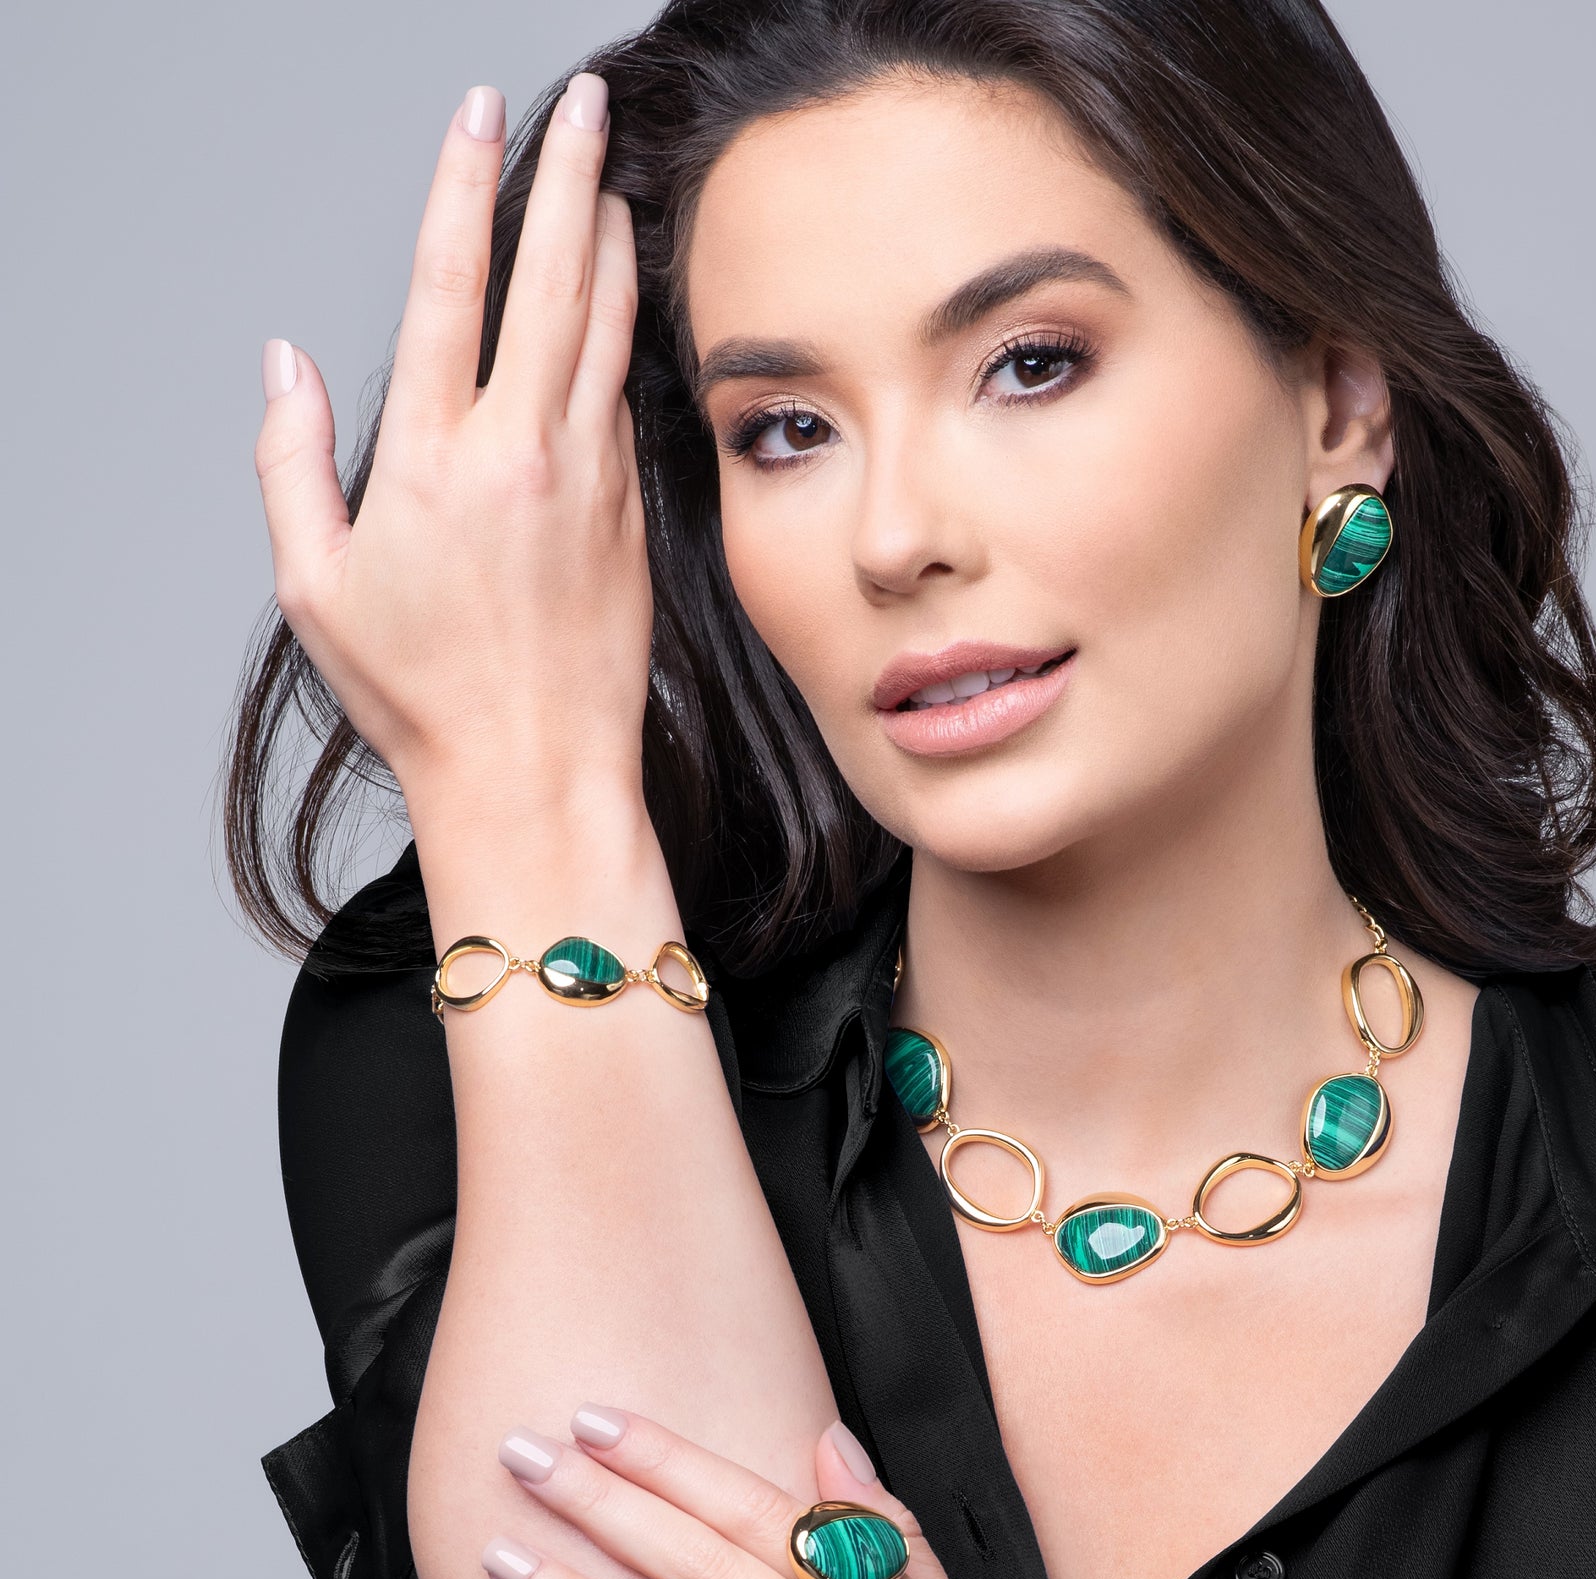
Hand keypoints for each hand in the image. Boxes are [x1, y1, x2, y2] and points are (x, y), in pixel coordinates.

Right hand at [252, 75, 651, 826]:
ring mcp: (589, 481)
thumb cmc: (423, 694)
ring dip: (612, 246)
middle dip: (569, 180)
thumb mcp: (315, 585)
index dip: (464, 189)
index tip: (479, 117)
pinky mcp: (630, 515)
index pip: (452, 288)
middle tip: (589, 110)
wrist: (537, 770)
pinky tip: (621, 309)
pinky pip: (626, 403)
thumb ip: (290, 463)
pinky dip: (623, 340)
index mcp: (436, 460)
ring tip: (616, 179)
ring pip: (608, 332)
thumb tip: (284, 365)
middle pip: (554, 284)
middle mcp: (523, 453)